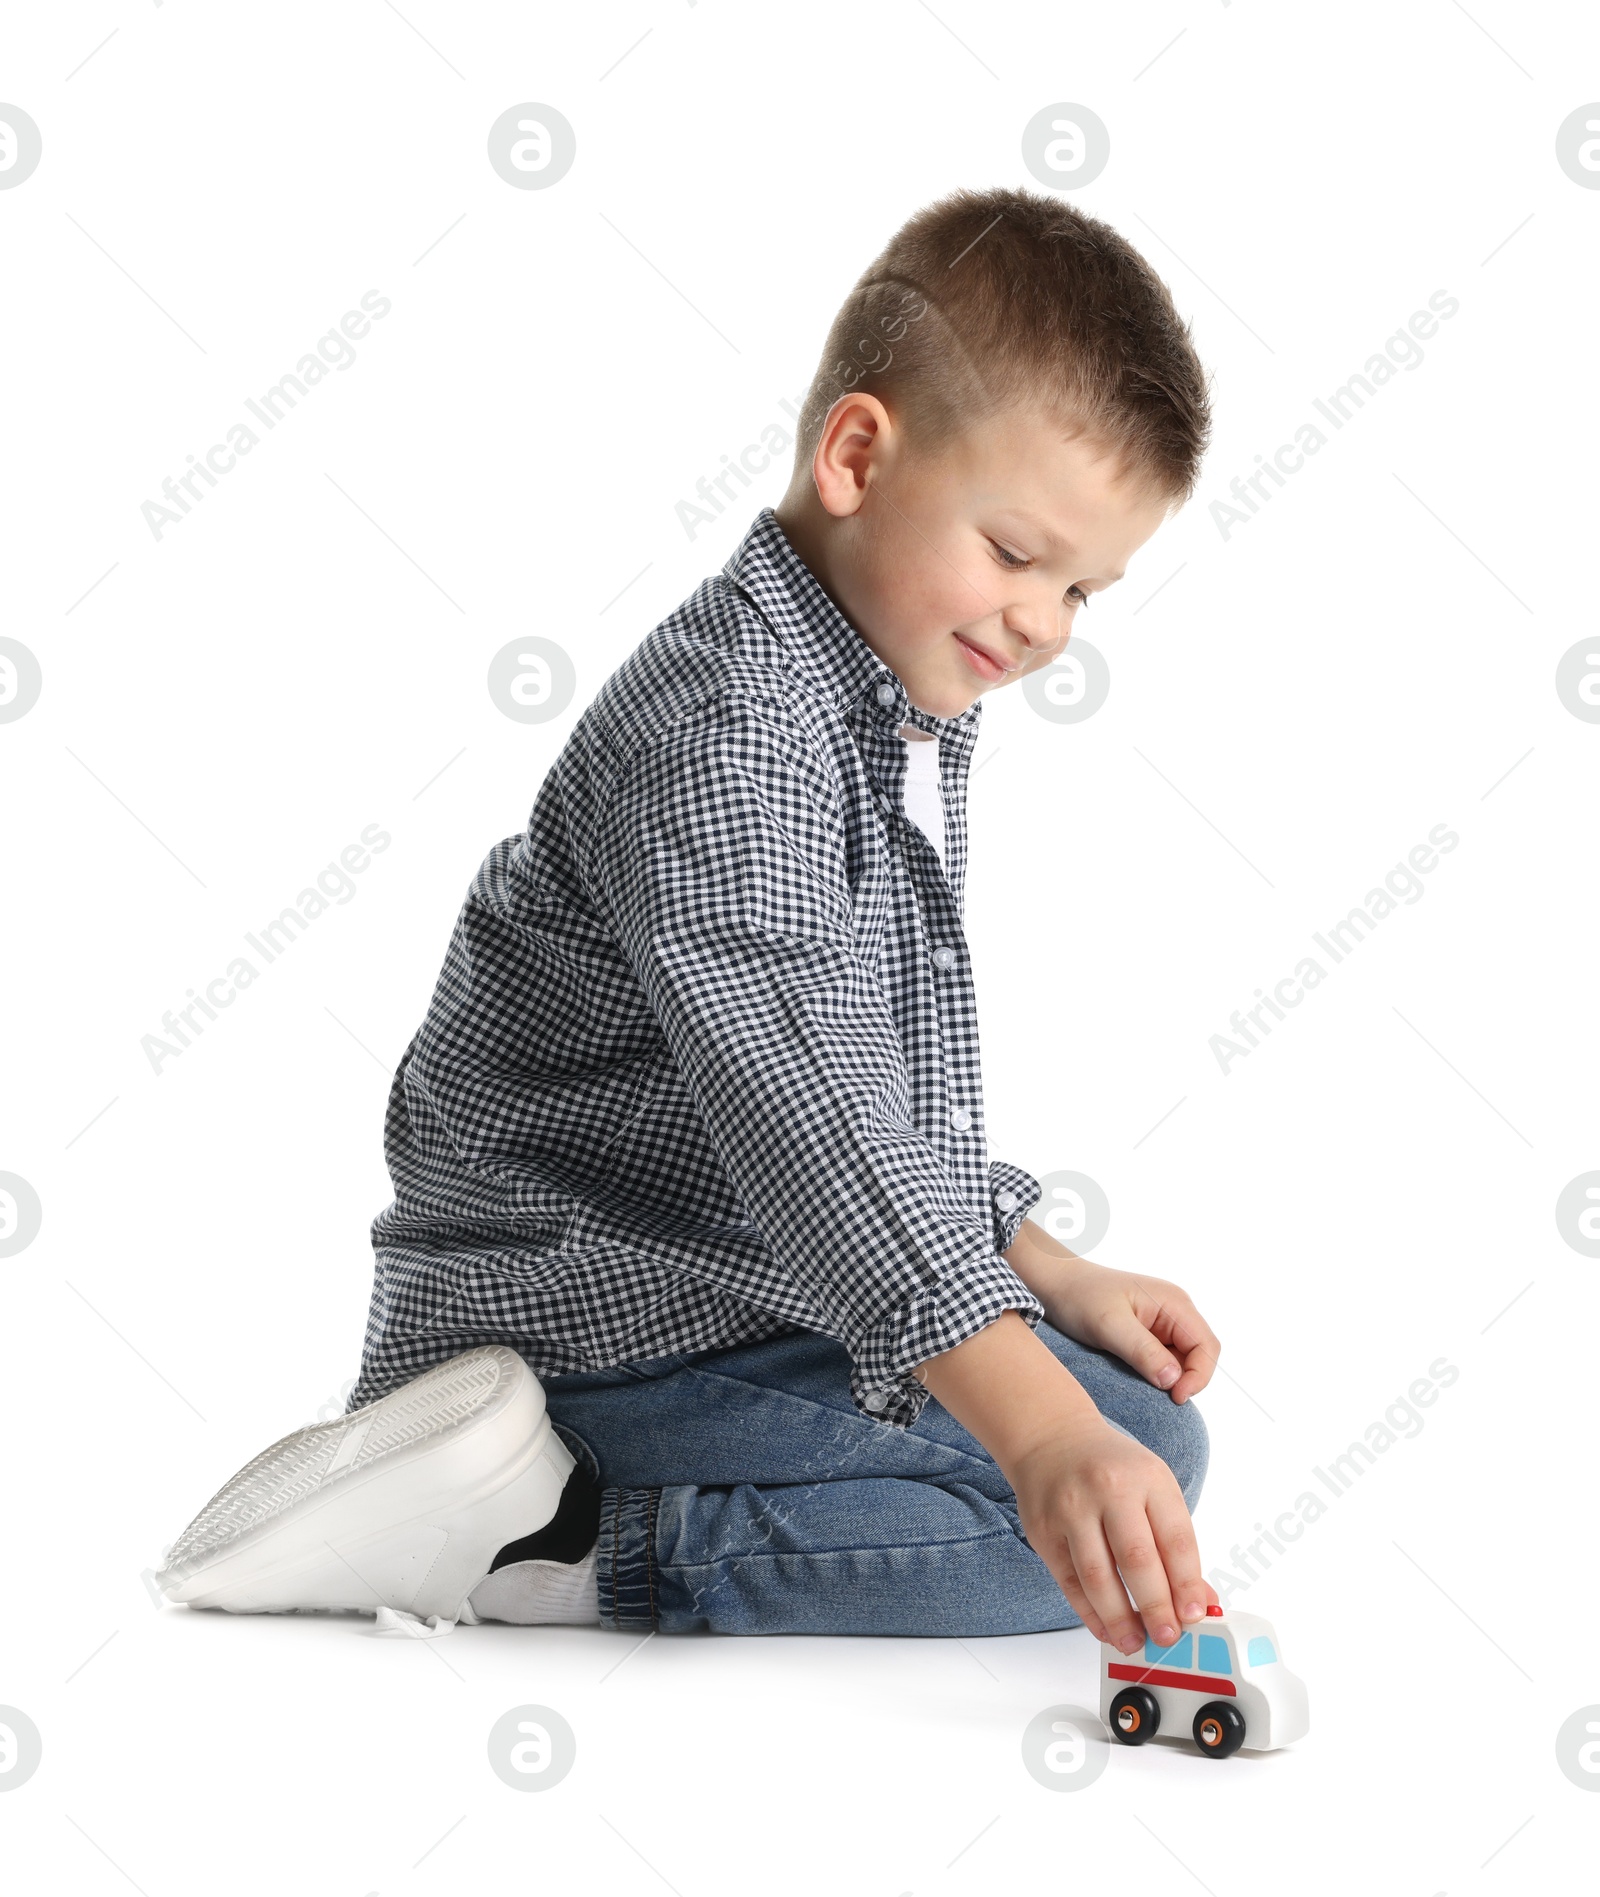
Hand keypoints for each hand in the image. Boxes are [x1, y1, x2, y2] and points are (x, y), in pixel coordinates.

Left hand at [1006, 1223, 1219, 1402]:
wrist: (1055, 1283)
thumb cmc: (1080, 1297)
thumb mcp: (1109, 1325)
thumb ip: (1142, 1351)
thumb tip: (1174, 1380)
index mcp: (1174, 1302)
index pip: (1206, 1346)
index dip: (1199, 1376)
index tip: (1175, 1398)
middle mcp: (1174, 1311)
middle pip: (1199, 1356)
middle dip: (1186, 1380)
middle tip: (1161, 1400)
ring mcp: (1162, 1323)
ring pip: (1182, 1362)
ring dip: (1170, 1379)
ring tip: (1143, 1388)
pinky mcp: (1148, 1335)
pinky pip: (1164, 1361)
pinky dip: (1156, 1375)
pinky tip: (1137, 1381)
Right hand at [1009, 1413, 1215, 1650]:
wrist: (1052, 1438)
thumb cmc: (1112, 1470)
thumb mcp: (1154, 1489)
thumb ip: (1175, 1544)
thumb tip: (1199, 1602)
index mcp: (1149, 1478)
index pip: (1175, 1538)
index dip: (1186, 1583)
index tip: (1194, 1616)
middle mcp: (1110, 1490)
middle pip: (1137, 1559)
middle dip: (1155, 1607)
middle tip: (1167, 1638)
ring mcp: (1072, 1509)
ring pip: (1098, 1577)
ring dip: (1119, 1619)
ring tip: (1135, 1643)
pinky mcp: (1044, 1530)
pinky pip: (1070, 1582)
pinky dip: (1089, 1613)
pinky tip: (1106, 1630)